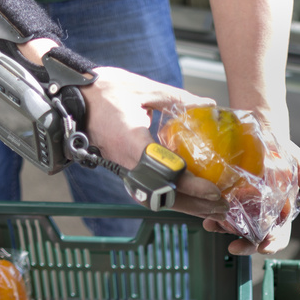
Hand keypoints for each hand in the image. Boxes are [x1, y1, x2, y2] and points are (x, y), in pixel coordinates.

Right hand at [80, 66, 228, 220]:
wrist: (74, 103)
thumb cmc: (104, 93)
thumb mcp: (143, 89)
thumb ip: (178, 98)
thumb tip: (209, 105)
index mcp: (131, 142)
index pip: (164, 173)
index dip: (190, 185)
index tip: (212, 188)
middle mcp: (127, 164)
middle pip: (165, 197)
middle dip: (197, 205)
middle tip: (224, 206)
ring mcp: (126, 173)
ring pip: (160, 201)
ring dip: (190, 208)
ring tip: (216, 210)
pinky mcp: (128, 176)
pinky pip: (154, 195)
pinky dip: (177, 201)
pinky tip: (197, 202)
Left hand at [208, 139, 299, 255]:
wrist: (258, 134)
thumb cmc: (279, 149)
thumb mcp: (293, 158)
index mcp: (280, 212)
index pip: (279, 234)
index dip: (273, 244)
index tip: (264, 248)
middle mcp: (261, 215)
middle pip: (255, 238)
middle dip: (246, 246)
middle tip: (235, 247)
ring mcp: (243, 210)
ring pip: (234, 229)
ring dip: (224, 231)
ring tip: (214, 226)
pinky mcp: (227, 200)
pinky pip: (219, 214)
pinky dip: (213, 218)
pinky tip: (207, 217)